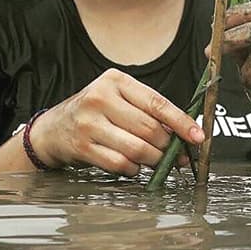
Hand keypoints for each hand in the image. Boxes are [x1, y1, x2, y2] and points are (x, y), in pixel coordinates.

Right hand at [29, 69, 203, 176]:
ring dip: (152, 160)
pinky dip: (133, 169)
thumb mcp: (117, 99)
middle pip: (149, 128)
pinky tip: (132, 166)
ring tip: (154, 161)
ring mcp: (89, 123)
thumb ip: (147, 111)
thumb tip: (185, 134)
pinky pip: (120, 163)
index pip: (157, 102)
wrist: (53, 129)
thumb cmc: (94, 113)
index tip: (197, 136)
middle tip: (175, 155)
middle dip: (167, 146)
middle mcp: (100, 98)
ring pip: (137, 148)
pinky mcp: (83, 146)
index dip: (181, 121)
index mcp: (115, 81)